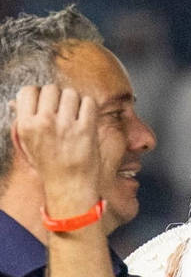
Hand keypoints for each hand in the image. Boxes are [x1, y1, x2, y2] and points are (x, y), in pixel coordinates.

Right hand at [11, 83, 102, 211]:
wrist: (70, 187)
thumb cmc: (50, 165)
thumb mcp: (28, 143)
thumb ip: (23, 120)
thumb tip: (15, 100)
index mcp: (26, 125)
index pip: (28, 91)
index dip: (39, 95)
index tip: (47, 105)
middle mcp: (44, 122)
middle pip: (51, 89)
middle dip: (58, 98)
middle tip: (63, 113)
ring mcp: (65, 125)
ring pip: (70, 93)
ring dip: (75, 102)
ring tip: (75, 117)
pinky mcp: (85, 129)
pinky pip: (89, 102)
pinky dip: (89, 107)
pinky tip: (87, 119)